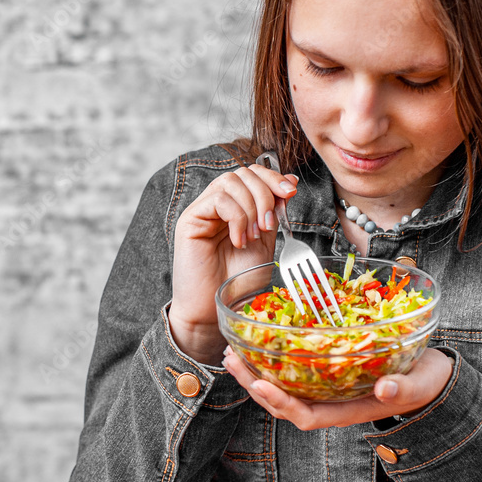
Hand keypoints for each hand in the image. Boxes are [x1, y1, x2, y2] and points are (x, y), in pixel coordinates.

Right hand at [168, 164, 299, 364]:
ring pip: (230, 182)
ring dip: (251, 208)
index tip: (290, 192)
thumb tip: (290, 182)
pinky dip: (236, 218)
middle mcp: (218, 204)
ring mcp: (203, 210)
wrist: (215, 308)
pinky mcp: (190, 219)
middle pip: (243, 173)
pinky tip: (238, 240)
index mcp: (237, 207)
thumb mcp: (267, 242)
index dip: (273, 177)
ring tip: (253, 236)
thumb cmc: (238, 282)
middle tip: (269, 224)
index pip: (253, 174)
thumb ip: (274, 212)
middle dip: (265, 193)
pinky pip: (218, 200)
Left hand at [222, 347, 453, 428]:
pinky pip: (292, 373)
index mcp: (348, 410)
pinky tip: (259, 344)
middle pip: (284, 403)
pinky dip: (272, 361)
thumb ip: (402, 388)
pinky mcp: (326, 372)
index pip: (306, 416)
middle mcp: (331, 403)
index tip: (261, 384)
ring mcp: (327, 390)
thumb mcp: (418, 384)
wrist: (431, 376)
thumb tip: (385, 390)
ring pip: (283, 389)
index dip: (281, 403)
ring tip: (234, 353)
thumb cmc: (424, 383)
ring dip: (256, 373)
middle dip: (254, 385)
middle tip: (232, 360)